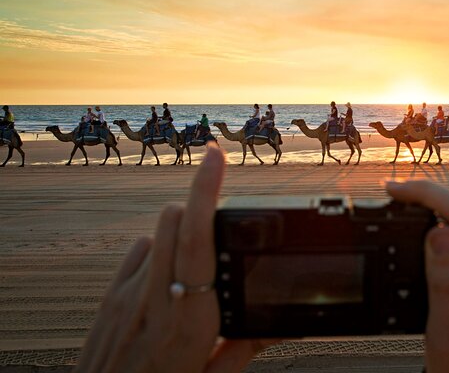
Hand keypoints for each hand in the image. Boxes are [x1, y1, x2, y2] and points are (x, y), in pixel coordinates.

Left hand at [74, 143, 273, 372]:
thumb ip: (246, 347)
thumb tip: (281, 326)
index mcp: (191, 319)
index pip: (198, 238)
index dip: (205, 190)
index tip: (215, 156)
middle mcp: (156, 297)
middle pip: (173, 218)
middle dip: (198, 208)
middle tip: (219, 226)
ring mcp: (128, 294)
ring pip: (158, 232)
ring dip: (180, 235)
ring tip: (192, 268)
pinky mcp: (111, 296)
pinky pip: (139, 250)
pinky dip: (157, 252)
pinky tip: (164, 280)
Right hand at [386, 181, 448, 372]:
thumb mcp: (446, 337)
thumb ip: (445, 284)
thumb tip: (440, 232)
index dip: (430, 194)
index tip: (395, 190)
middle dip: (430, 198)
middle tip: (392, 196)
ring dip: (437, 212)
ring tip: (403, 209)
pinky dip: (446, 232)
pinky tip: (426, 237)